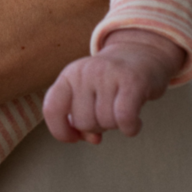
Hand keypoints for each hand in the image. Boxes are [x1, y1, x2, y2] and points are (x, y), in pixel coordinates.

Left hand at [43, 28, 184, 143]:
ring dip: (116, 125)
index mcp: (69, 75)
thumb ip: (80, 117)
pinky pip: (124, 118)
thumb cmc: (110, 83)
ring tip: (121, 109)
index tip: (75, 137)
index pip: (51, 108)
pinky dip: (130, 128)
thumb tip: (91, 137)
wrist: (140, 54)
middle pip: (82, 122)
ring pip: (105, 122)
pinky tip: (135, 123)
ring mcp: (107, 74)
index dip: (60, 131)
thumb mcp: (87, 94)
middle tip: (108, 112)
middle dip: (97, 126)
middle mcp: (85, 72)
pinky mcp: (132, 80)